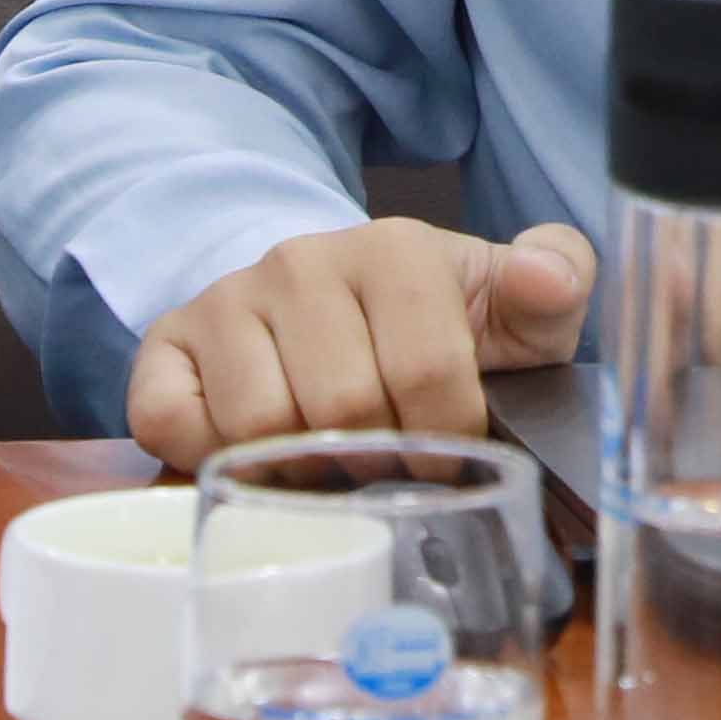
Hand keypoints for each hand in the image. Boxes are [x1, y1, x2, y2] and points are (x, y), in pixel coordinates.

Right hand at [126, 216, 596, 470]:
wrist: (330, 302)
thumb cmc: (433, 325)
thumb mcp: (508, 310)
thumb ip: (554, 284)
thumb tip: (547, 276)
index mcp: (394, 249)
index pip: (427, 376)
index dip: (443, 442)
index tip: (445, 458)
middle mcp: (301, 261)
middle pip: (341, 408)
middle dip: (373, 461)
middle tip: (382, 468)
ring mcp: (226, 299)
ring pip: (258, 425)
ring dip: (297, 470)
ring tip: (325, 465)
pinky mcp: (166, 344)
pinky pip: (173, 423)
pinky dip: (210, 458)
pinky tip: (254, 454)